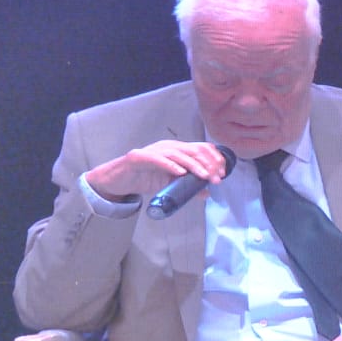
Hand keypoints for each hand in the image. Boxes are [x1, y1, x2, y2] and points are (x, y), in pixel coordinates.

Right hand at [84, 140, 230, 202]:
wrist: (118, 179)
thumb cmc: (145, 178)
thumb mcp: (169, 184)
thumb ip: (186, 187)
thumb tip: (206, 193)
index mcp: (176, 150)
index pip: (200, 148)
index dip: (213, 158)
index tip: (223, 173)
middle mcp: (167, 147)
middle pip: (193, 150)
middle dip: (207, 164)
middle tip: (217, 178)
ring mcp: (153, 150)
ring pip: (178, 154)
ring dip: (193, 166)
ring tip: (204, 176)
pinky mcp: (140, 157)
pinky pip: (158, 159)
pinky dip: (170, 166)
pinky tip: (180, 173)